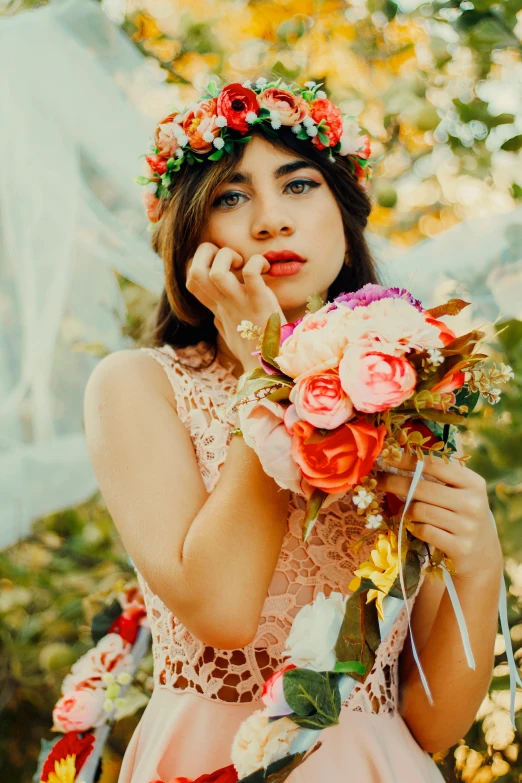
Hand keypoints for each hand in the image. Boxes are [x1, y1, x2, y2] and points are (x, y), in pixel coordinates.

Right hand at [186, 243, 284, 372]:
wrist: (271, 365)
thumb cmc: (252, 348)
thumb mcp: (230, 331)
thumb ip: (221, 317)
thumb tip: (217, 313)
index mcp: (217, 307)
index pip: (191, 280)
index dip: (198, 263)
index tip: (219, 262)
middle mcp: (224, 303)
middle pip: (194, 271)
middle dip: (206, 252)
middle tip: (229, 257)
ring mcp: (239, 302)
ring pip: (215, 271)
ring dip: (227, 256)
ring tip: (243, 262)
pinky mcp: (259, 300)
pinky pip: (250, 272)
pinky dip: (257, 262)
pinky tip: (266, 267)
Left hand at [375, 452, 502, 580]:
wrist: (483, 556)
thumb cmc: (463, 516)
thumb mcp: (460, 493)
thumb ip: (438, 478)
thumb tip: (397, 459)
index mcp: (473, 483)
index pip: (435, 465)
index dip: (408, 460)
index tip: (388, 457)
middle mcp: (472, 503)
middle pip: (422, 488)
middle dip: (394, 483)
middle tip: (378, 480)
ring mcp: (467, 526)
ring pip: (419, 511)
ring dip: (406, 511)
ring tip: (405, 511)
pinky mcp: (459, 547)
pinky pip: (423, 531)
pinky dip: (413, 527)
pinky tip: (415, 527)